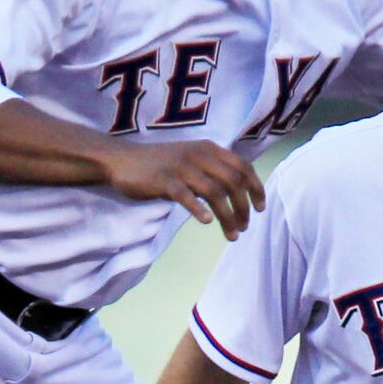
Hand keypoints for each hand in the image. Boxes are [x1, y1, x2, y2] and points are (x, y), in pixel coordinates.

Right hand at [101, 139, 265, 237]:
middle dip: (244, 207)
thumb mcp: (190, 160)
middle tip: (245, 227)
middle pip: (233, 181)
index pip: (243, 166)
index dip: (256, 188)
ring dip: (228, 216)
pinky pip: (187, 197)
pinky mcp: (164, 181)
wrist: (122, 160)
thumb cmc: (158, 165)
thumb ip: (211, 170)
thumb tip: (235, 191)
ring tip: (233, 235)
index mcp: (208, 148)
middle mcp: (199, 154)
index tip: (260, 208)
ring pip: (215, 192)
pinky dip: (200, 210)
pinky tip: (208, 222)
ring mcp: (182, 167)